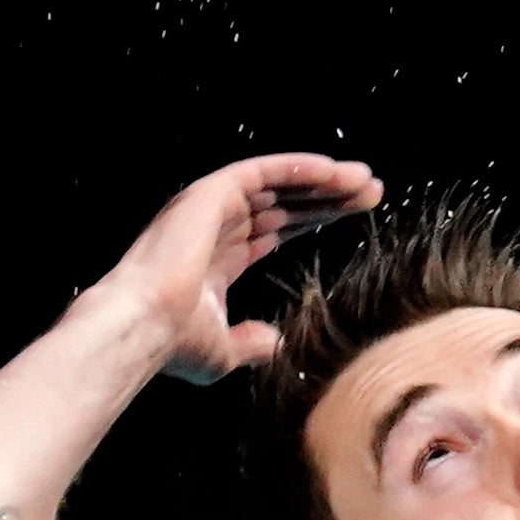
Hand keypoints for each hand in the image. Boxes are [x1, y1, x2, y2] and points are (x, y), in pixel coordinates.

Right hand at [101, 153, 383, 384]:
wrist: (146, 327)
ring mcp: (213, 206)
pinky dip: (300, 168)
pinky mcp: (211, 192)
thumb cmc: (176, 344)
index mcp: (219, 257)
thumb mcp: (224, 352)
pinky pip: (265, 171)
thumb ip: (250, 344)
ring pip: (280, 183)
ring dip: (324, 179)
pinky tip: (335, 171)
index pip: (277, 229)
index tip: (355, 216)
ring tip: (366, 180)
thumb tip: (276, 344)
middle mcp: (216, 225)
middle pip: (285, 203)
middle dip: (328, 197)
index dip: (315, 219)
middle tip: (372, 192)